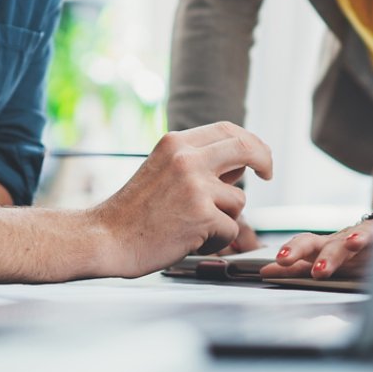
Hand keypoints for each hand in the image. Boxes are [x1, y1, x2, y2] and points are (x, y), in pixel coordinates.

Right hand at [91, 122, 272, 276]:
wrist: (105, 237)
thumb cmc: (132, 212)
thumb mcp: (161, 170)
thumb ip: (196, 163)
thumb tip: (238, 166)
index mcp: (176, 143)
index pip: (227, 130)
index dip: (250, 141)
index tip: (258, 157)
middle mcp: (187, 158)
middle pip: (246, 149)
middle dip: (264, 160)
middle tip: (268, 173)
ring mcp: (196, 186)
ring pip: (238, 200)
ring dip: (224, 218)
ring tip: (192, 228)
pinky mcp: (202, 216)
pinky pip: (231, 230)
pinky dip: (216, 241)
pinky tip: (189, 241)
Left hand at [257, 217, 372, 279]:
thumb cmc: (354, 250)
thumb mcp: (326, 261)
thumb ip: (299, 268)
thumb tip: (264, 271)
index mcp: (321, 248)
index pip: (296, 251)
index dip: (282, 260)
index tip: (266, 271)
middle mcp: (334, 241)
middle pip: (311, 242)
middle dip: (295, 250)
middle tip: (282, 260)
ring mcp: (354, 237)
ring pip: (338, 244)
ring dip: (328, 257)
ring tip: (319, 270)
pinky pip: (369, 234)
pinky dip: (360, 238)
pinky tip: (355, 242)